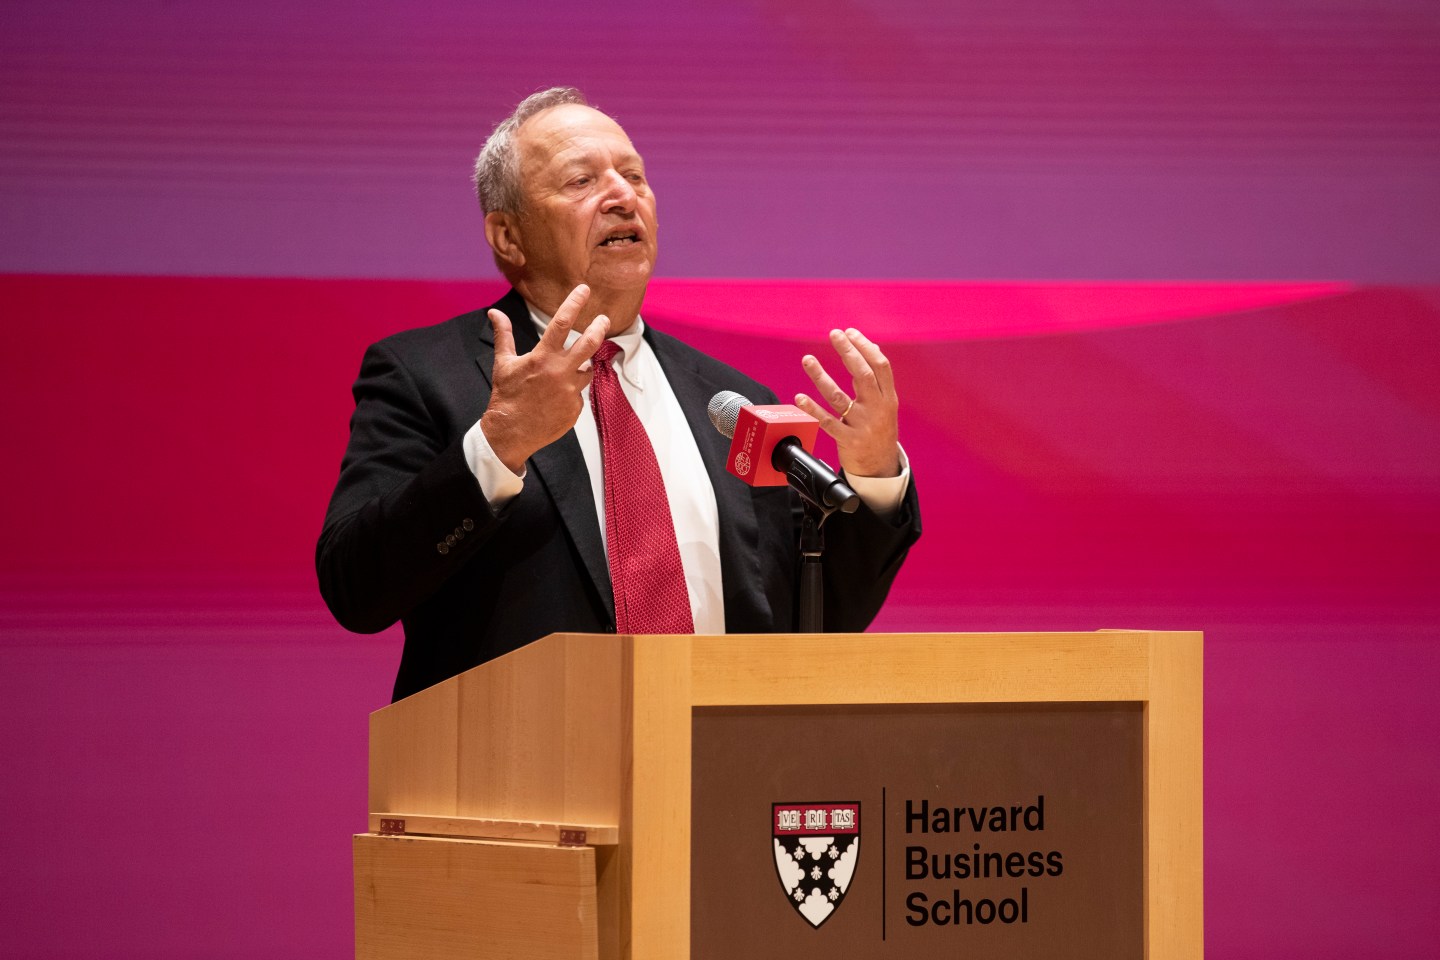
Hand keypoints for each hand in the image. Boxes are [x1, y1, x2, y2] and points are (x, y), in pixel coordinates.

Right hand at [481, 284, 609, 472]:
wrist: (510, 432)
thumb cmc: (506, 395)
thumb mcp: (503, 363)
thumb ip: (503, 335)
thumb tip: (494, 312)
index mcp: (542, 357)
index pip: (562, 323)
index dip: (574, 303)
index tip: (584, 289)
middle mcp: (560, 372)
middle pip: (590, 343)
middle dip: (599, 328)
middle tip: (604, 320)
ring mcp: (570, 391)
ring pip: (587, 371)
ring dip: (581, 368)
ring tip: (567, 372)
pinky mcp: (576, 408)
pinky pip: (579, 394)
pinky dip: (571, 392)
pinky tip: (556, 398)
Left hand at [794, 328, 900, 477]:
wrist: (881, 467)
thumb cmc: (880, 429)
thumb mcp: (887, 404)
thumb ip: (878, 379)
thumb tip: (871, 346)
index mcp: (888, 398)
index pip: (880, 366)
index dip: (865, 347)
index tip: (849, 332)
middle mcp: (877, 409)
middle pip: (862, 375)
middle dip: (847, 351)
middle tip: (833, 334)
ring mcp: (862, 425)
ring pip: (838, 397)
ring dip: (820, 376)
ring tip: (807, 359)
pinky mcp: (848, 440)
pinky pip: (827, 422)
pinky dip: (812, 409)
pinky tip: (800, 397)